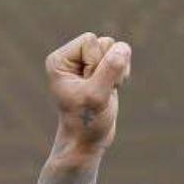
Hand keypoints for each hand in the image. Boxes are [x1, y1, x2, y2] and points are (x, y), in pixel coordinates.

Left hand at [49, 32, 130, 159]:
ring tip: (104, 91)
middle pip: (105, 42)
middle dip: (108, 68)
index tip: (88, 87)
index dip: (96, 65)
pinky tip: (111, 90)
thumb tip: (122, 48)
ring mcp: (87, 63)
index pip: (90, 41)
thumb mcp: (96, 96)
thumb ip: (110, 70)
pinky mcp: (101, 69)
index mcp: (60, 60)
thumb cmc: (86, 122)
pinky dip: (122, 75)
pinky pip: (122, 57)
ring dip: (117, 72)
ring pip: (116, 49)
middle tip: (97, 92)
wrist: (87, 141)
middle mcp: (71, 58)